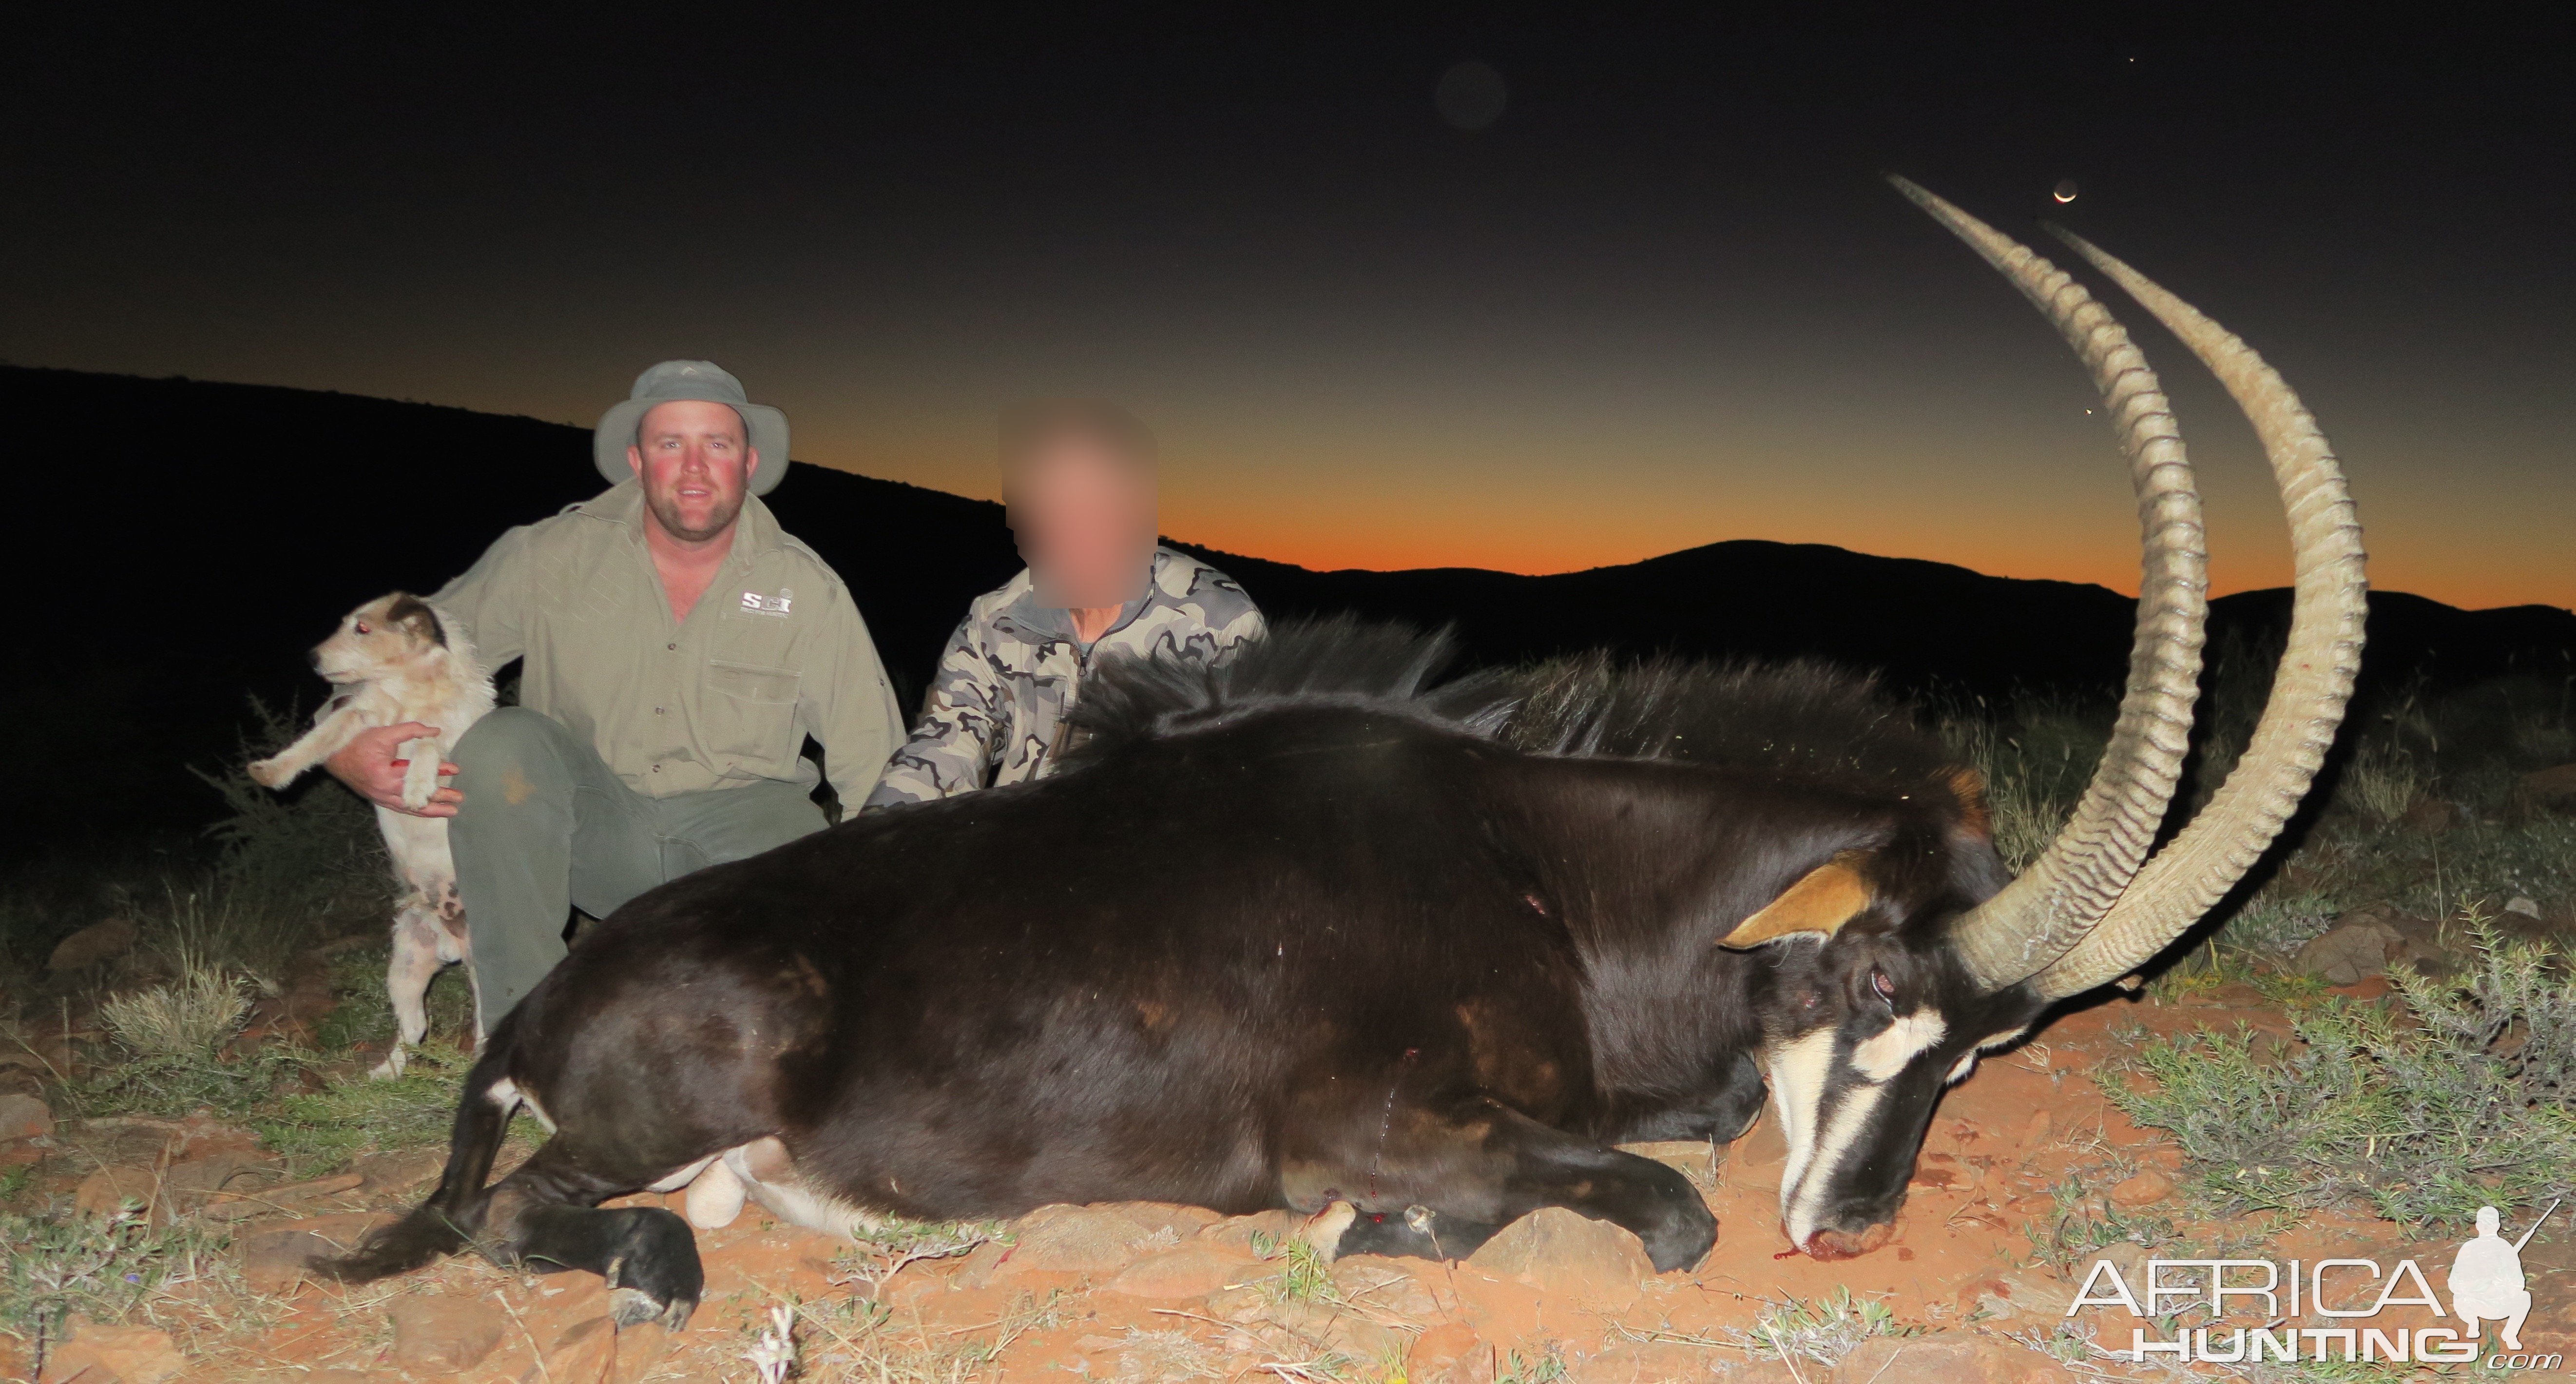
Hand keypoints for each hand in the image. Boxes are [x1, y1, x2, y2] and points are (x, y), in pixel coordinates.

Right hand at [323, 722, 463, 816]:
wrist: (335, 757)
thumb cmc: (359, 743)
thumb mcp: (384, 733)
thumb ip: (410, 730)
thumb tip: (435, 731)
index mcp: (383, 773)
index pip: (416, 773)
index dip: (436, 771)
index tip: (454, 769)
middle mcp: (383, 790)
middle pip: (415, 796)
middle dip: (439, 797)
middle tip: (459, 798)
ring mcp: (380, 797)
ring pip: (409, 807)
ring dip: (431, 810)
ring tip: (451, 811)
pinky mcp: (379, 800)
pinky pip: (401, 808)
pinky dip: (417, 811)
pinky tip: (431, 812)